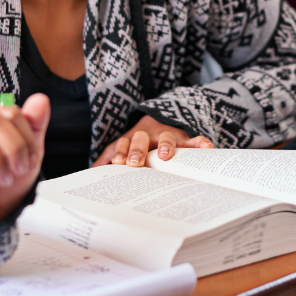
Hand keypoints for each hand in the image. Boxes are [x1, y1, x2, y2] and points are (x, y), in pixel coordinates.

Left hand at [91, 115, 212, 167]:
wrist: (158, 119)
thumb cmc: (137, 143)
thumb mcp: (120, 149)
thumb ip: (106, 161)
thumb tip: (88, 176)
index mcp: (130, 140)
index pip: (123, 143)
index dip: (121, 152)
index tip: (119, 162)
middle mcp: (148, 136)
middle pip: (141, 139)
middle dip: (137, 150)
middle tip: (135, 162)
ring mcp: (166, 136)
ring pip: (166, 137)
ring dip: (165, 145)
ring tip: (165, 155)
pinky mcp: (184, 139)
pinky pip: (193, 140)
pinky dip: (200, 143)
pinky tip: (207, 148)